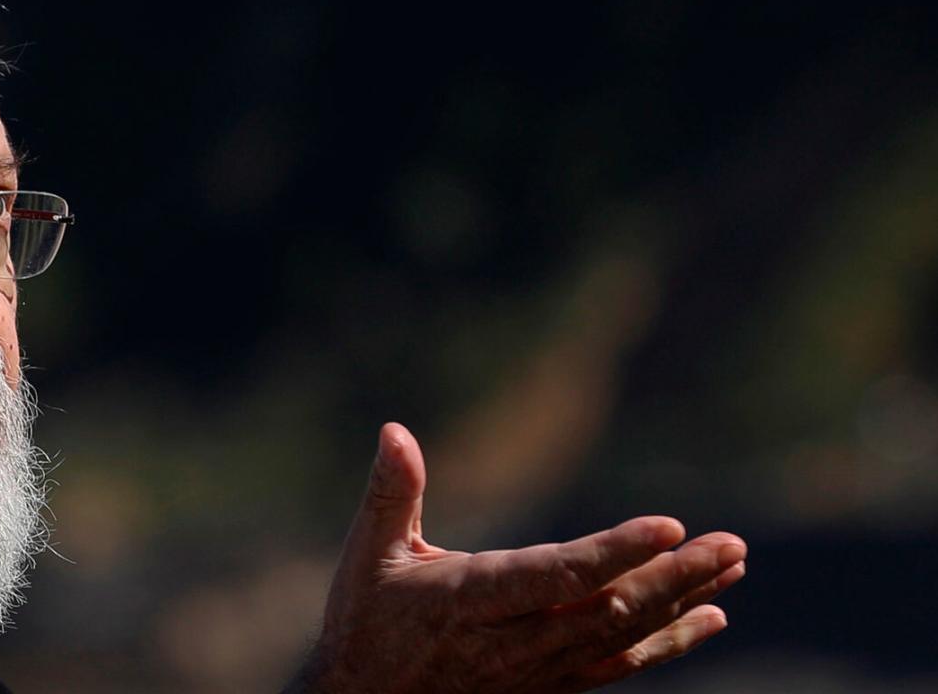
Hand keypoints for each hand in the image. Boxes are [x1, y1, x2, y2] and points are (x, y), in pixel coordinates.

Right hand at [292, 423, 746, 693]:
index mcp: (471, 600)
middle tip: (730, 544)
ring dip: (682, 601)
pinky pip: (620, 665)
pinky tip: (710, 618)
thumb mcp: (368, 553)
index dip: (614, 552)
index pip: (556, 575)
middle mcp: (514, 641)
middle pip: (609, 608)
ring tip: (731, 566)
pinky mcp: (551, 684)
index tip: (669, 527)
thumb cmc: (366, 622)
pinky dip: (669, 643)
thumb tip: (394, 430)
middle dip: (674, 576)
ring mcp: (538, 669)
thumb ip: (390, 491)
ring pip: (623, 636)